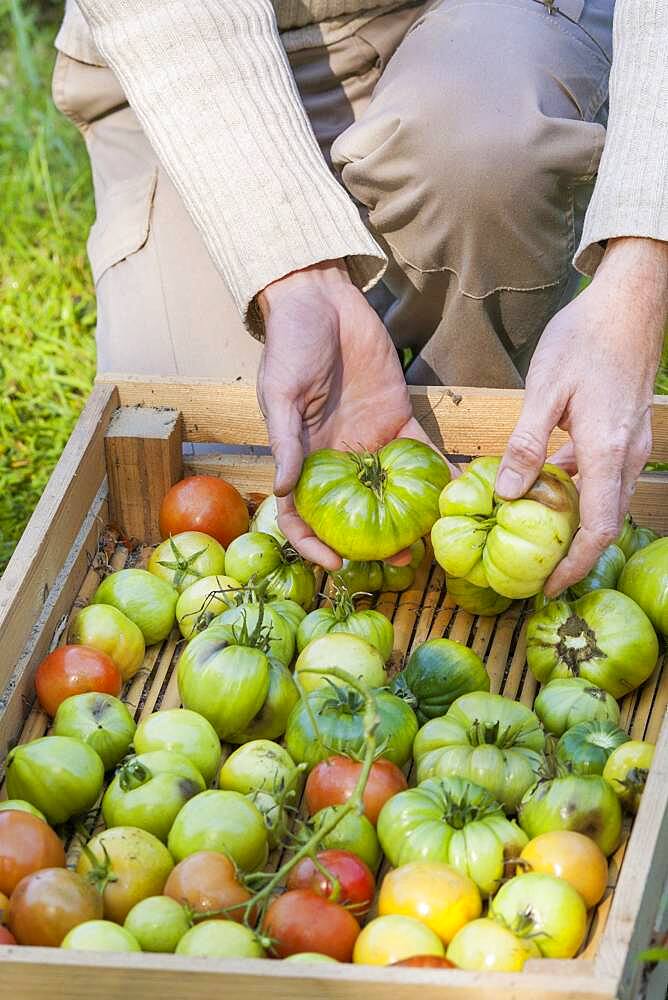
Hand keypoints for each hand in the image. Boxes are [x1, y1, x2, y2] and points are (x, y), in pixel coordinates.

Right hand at [256, 260, 450, 568]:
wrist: (322, 300)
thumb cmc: (289, 345)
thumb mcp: (279, 393)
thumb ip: (284, 441)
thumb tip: (282, 488)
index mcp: (302, 456)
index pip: (302, 513)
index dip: (313, 544)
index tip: (335, 565)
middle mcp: (336, 456)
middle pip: (355, 511)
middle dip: (375, 540)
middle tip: (403, 560)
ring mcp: (368, 439)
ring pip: (391, 490)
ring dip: (410, 515)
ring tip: (434, 537)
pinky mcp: (397, 416)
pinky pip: (419, 450)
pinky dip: (437, 470)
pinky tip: (457, 489)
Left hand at [496, 237, 667, 596]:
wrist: (628, 301)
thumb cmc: (586, 338)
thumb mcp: (546, 388)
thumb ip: (526, 443)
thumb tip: (504, 493)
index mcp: (606, 450)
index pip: (598, 527)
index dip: (575, 564)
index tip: (550, 588)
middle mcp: (626, 455)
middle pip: (604, 520)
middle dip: (572, 553)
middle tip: (535, 571)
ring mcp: (630, 443)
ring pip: (605, 498)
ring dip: (575, 522)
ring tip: (536, 535)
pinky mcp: (625, 430)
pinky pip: (604, 475)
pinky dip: (579, 490)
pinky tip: (547, 484)